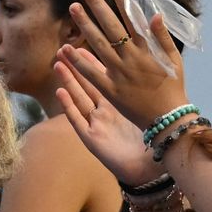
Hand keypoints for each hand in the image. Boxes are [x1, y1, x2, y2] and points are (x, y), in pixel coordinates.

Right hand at [53, 60, 166, 188]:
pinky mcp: (92, 139)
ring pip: (78, 98)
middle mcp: (104, 112)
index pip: (102, 79)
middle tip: (62, 50)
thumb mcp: (149, 108)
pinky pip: (77, 120)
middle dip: (74, 68)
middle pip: (85, 85)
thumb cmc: (154, 140)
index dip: (91, 63)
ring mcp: (96, 125)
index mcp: (119, 103)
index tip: (82, 44)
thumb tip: (149, 63)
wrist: (152, 167)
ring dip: (68, 82)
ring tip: (58, 64)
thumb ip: (145, 88)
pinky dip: (68, 106)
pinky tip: (60, 92)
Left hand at [58, 0, 188, 129]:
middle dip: (98, 5)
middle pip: (110, 26)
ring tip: (74, 7)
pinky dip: (78, 61)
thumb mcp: (173, 60)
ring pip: (98, 45)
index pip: (131, 17)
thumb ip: (162, 37)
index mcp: (146, 49)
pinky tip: (65, 48)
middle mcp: (130, 58)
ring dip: (85, 25)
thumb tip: (154, 13)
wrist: (168, 120)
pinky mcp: (111, 90)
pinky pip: (91, 73)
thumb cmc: (173, 89)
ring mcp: (119, 74)